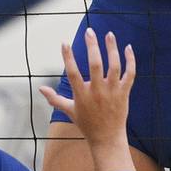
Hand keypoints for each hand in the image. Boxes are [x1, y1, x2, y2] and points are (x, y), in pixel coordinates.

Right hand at [40, 29, 134, 151]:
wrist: (107, 139)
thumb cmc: (87, 124)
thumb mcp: (69, 111)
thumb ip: (55, 99)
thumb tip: (40, 88)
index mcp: (82, 95)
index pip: (73, 73)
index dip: (67, 57)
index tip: (64, 42)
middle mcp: (97, 92)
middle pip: (95, 65)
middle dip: (92, 46)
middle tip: (89, 32)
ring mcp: (112, 92)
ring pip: (114, 66)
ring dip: (112, 49)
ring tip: (109, 34)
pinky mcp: (124, 93)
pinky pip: (129, 74)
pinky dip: (130, 61)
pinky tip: (128, 48)